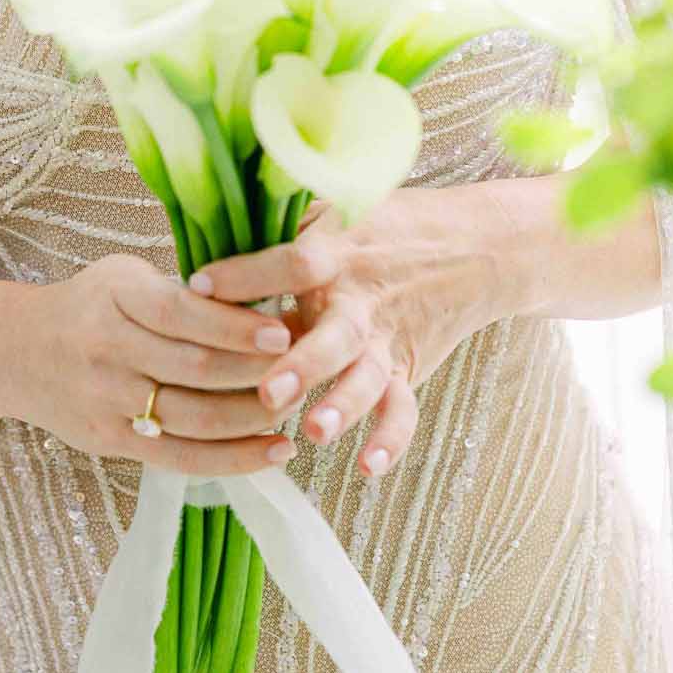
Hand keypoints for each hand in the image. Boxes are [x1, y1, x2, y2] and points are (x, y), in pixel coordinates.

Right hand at [0, 255, 298, 477]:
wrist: (20, 352)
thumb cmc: (93, 304)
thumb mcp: (126, 276)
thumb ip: (183, 291)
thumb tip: (267, 297)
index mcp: (116, 295)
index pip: (182, 313)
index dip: (235, 326)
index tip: (283, 330)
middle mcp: (107, 348)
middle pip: (194, 369)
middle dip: (257, 373)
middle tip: (307, 367)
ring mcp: (107, 401)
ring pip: (194, 418)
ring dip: (253, 417)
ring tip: (298, 407)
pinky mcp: (111, 442)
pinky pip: (181, 458)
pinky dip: (233, 459)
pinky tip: (274, 451)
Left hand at [189, 186, 508, 478]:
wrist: (474, 247)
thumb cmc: (387, 224)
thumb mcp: (337, 206)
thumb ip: (282, 218)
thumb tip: (211, 218)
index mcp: (337, 251)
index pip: (292, 261)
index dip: (247, 273)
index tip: (198, 285)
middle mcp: (361, 299)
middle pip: (334, 334)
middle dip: (303, 364)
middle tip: (270, 392)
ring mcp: (387, 338)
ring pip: (367, 378)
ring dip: (343, 407)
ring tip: (313, 432)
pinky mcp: (407, 367)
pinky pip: (402, 409)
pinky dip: (390, 440)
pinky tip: (366, 467)